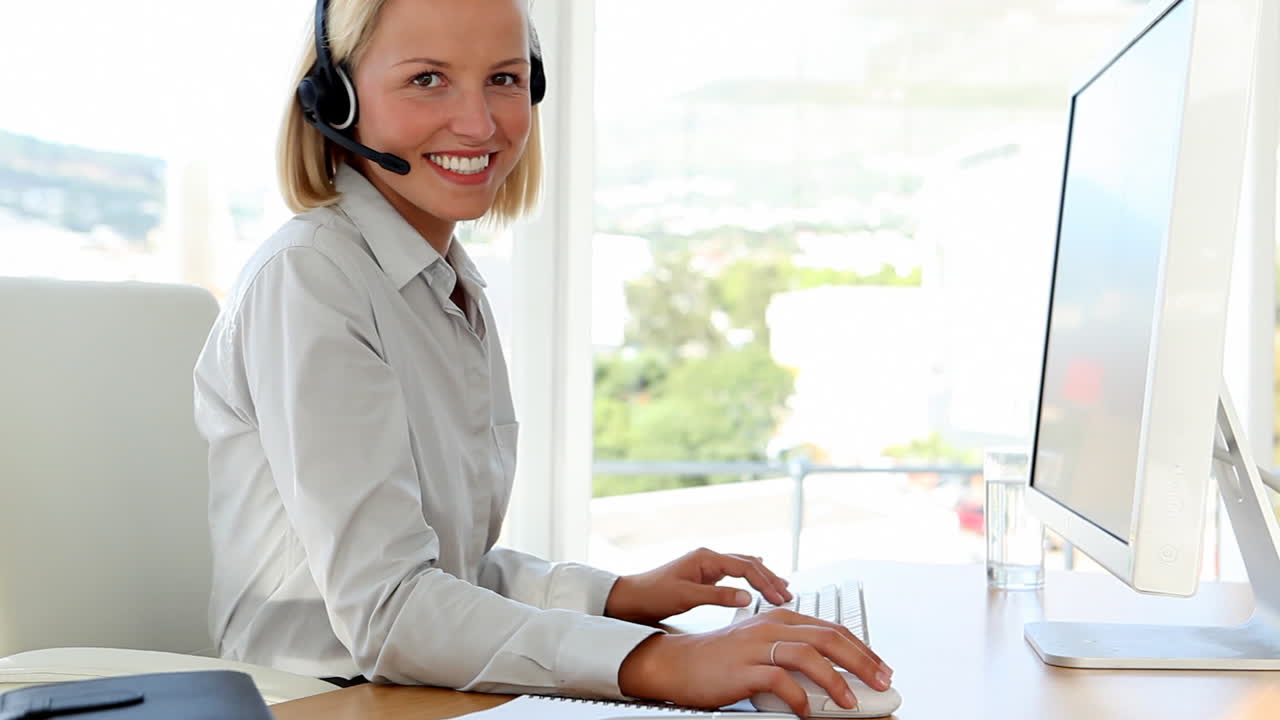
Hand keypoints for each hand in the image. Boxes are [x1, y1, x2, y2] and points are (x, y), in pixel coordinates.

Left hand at [604, 547, 791, 625]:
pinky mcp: (704, 576)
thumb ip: (718, 596)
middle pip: (748, 564)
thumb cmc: (653, 595)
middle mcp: (708, 558)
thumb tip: (747, 597)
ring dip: (763, 577)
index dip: (765, 581)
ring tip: (782, 588)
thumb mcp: (686, 597)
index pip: (745, 566)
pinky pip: (734, 573)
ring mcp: (706, 566)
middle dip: (769, 578)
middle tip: (787, 594)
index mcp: (706, 558)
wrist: (631, 598)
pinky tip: (758, 579)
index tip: (779, 596)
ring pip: (743, 567)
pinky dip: (750, 577)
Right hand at [618, 609, 893, 718]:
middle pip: (828, 637)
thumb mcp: (763, 649)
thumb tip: (835, 677)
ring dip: (836, 681)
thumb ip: (794, 655)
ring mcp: (756, 645)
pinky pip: (779, 680)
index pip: (832, 628)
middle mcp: (771, 626)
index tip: (881, 668)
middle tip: (881, 682)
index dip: (862, 649)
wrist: (678, 663)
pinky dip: (799, 697)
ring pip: (809, 655)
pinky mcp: (742, 667)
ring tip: (850, 702)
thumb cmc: (723, 660)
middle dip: (862, 661)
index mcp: (780, 618)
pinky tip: (807, 710)